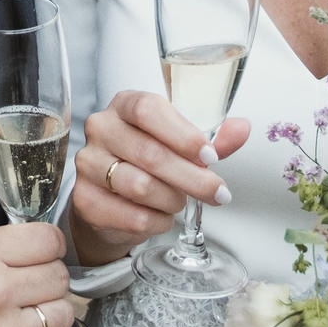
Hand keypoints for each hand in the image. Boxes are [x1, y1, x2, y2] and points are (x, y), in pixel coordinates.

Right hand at [69, 90, 248, 266]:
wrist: (111, 196)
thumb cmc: (148, 160)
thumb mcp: (181, 143)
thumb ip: (212, 137)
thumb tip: (242, 129)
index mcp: (124, 105)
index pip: (149, 110)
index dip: (183, 135)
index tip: (210, 156)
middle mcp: (100, 128)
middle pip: (150, 153)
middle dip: (192, 178)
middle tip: (218, 193)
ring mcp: (88, 164)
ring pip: (142, 187)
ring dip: (173, 200)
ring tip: (180, 202)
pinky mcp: (84, 200)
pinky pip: (132, 216)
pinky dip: (157, 221)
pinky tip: (161, 217)